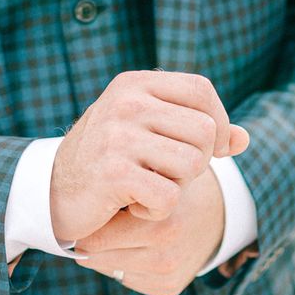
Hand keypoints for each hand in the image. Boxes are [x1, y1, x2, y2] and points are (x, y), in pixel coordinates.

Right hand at [49, 70, 247, 241]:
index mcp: (134, 83)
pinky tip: (133, 206)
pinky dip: (157, 210)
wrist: (50, 192)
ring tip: (148, 187)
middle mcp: (126, 102)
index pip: (202, 90)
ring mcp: (117, 135)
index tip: (204, 149)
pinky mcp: (113, 173)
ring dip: (177, 186)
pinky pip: (170, 196)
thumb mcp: (148, 133)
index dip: (217, 122)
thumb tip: (244, 140)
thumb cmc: (107, 161)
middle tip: (164, 174)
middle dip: (196, 162)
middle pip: (205, 130)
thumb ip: (195, 129)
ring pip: (193, 163)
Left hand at [73, 167, 224, 294]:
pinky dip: (124, 263)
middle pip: (97, 257)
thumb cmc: (177, 186)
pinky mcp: (169, 288)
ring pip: (109, 268)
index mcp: (161, 225)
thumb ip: (120, 189)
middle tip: (92, 220)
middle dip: (91, 239)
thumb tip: (70, 214)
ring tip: (116, 229)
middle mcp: (165, 255)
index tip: (82, 211)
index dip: (85, 224)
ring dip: (106, 252)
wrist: (221, 212)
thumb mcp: (153, 176)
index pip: (94, 239)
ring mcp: (167, 275)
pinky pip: (126, 278)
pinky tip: (135, 245)